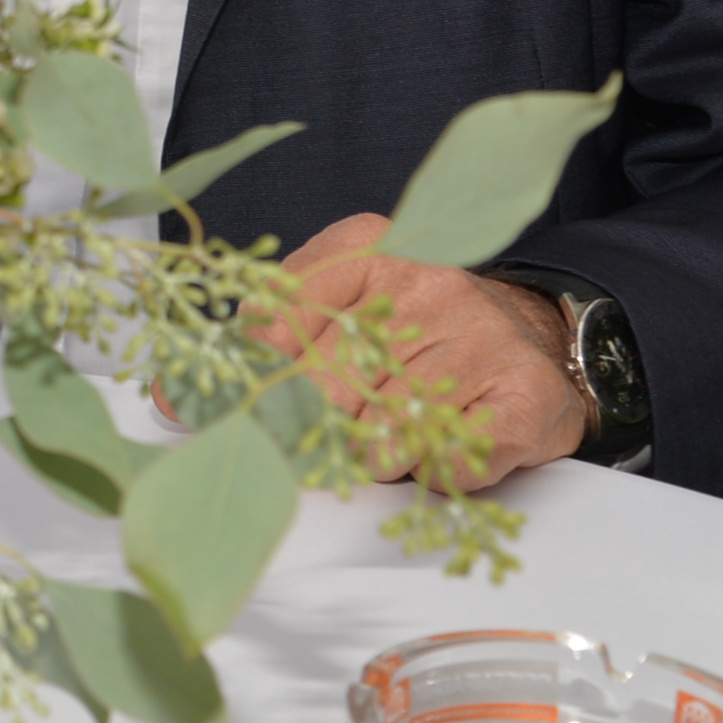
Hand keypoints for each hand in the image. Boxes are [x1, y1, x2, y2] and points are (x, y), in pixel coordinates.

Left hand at [259, 216, 591, 483]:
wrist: (536, 335)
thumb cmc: (421, 327)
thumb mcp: (344, 300)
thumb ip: (270, 332)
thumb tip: (186, 398)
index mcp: (371, 250)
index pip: (281, 316)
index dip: (257, 375)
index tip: (248, 406)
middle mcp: (430, 284)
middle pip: (328, 389)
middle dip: (320, 430)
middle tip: (329, 438)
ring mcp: (482, 338)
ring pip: (386, 439)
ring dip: (380, 457)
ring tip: (399, 432)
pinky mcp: (525, 394)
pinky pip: (447, 463)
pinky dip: (434, 471)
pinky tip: (444, 445)